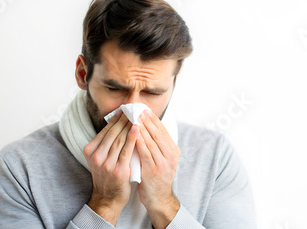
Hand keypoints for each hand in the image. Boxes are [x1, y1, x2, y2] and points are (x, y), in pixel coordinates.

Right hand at [82, 110, 139, 224]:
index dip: (115, 119)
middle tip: (133, 109)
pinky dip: (132, 138)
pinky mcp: (118, 170)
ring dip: (129, 125)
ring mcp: (106, 163)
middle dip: (124, 119)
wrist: (107, 199)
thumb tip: (117, 124)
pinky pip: (126, 150)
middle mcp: (96, 156)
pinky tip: (138, 129)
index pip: (105, 131)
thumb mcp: (100, 158)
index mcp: (90, 150)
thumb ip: (105, 144)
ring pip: (120, 139)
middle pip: (112, 133)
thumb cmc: (107, 176)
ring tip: (137, 116)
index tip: (124, 110)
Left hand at [136, 109, 180, 228]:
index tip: (144, 109)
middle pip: (157, 133)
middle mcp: (171, 156)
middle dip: (146, 120)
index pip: (163, 130)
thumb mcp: (162, 159)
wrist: (159, 198)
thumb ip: (158, 145)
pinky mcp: (153, 171)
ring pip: (151, 141)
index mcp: (174, 151)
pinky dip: (139, 142)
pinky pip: (145, 153)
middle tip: (137, 109)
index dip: (153, 119)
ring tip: (133, 117)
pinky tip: (133, 134)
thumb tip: (148, 126)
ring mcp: (163, 164)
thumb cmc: (157, 177)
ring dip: (142, 128)